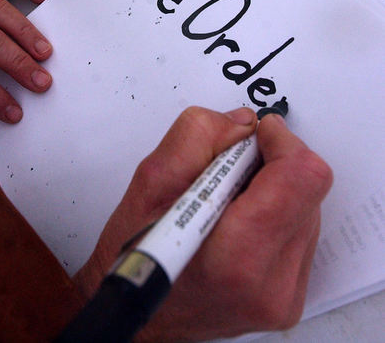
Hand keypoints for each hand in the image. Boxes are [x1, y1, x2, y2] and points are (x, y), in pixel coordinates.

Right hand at [75, 106, 332, 341]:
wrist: (141, 319)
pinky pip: (302, 228)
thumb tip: (245, 124)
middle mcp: (273, 281)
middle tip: (227, 170)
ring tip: (228, 200)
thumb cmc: (135, 257)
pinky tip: (239, 219)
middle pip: (309, 187)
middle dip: (271, 162)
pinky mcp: (292, 295)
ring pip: (309, 204)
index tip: (253, 136)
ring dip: (273, 186)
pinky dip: (276, 210)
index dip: (281, 142)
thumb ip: (198, 137)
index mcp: (237, 256)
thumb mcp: (151, 182)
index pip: (302, 177)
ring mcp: (287, 294)